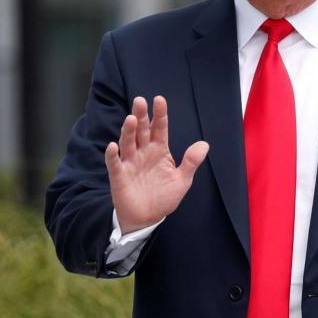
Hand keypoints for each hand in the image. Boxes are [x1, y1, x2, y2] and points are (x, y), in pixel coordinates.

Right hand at [105, 96, 208, 233]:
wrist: (148, 218)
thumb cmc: (164, 197)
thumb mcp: (182, 180)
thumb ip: (191, 162)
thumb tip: (204, 144)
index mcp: (159, 151)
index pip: (159, 128)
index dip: (160, 114)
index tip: (160, 100)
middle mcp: (143, 153)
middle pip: (141, 131)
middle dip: (141, 116)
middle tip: (140, 101)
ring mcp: (130, 163)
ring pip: (128, 143)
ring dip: (128, 131)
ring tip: (131, 119)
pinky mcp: (119, 176)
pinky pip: (114, 164)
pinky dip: (112, 155)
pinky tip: (113, 146)